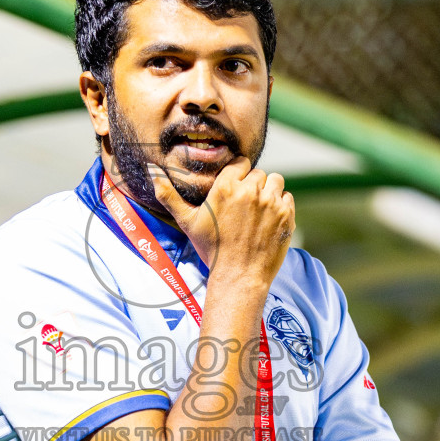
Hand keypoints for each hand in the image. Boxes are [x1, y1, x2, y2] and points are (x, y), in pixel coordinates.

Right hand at [150, 158, 293, 286]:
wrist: (238, 277)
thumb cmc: (212, 250)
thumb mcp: (187, 222)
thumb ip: (169, 195)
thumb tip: (151, 171)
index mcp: (226, 187)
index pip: (240, 163)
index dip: (237, 175)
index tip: (235, 189)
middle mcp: (250, 191)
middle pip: (258, 173)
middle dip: (253, 185)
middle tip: (245, 206)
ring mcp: (271, 202)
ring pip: (275, 181)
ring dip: (269, 191)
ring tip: (260, 210)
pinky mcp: (286, 214)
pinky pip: (287, 197)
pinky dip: (281, 205)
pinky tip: (269, 220)